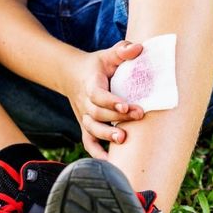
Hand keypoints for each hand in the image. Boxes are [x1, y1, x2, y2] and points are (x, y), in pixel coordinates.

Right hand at [66, 40, 146, 158]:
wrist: (72, 75)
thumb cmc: (97, 66)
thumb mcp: (108, 55)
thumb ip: (123, 51)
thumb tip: (139, 48)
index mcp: (90, 85)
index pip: (98, 95)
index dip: (111, 102)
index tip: (127, 106)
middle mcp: (85, 103)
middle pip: (97, 114)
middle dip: (117, 118)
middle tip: (138, 116)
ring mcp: (84, 117)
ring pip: (92, 130)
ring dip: (106, 136)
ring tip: (123, 139)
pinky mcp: (86, 126)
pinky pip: (89, 143)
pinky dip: (97, 154)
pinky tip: (111, 163)